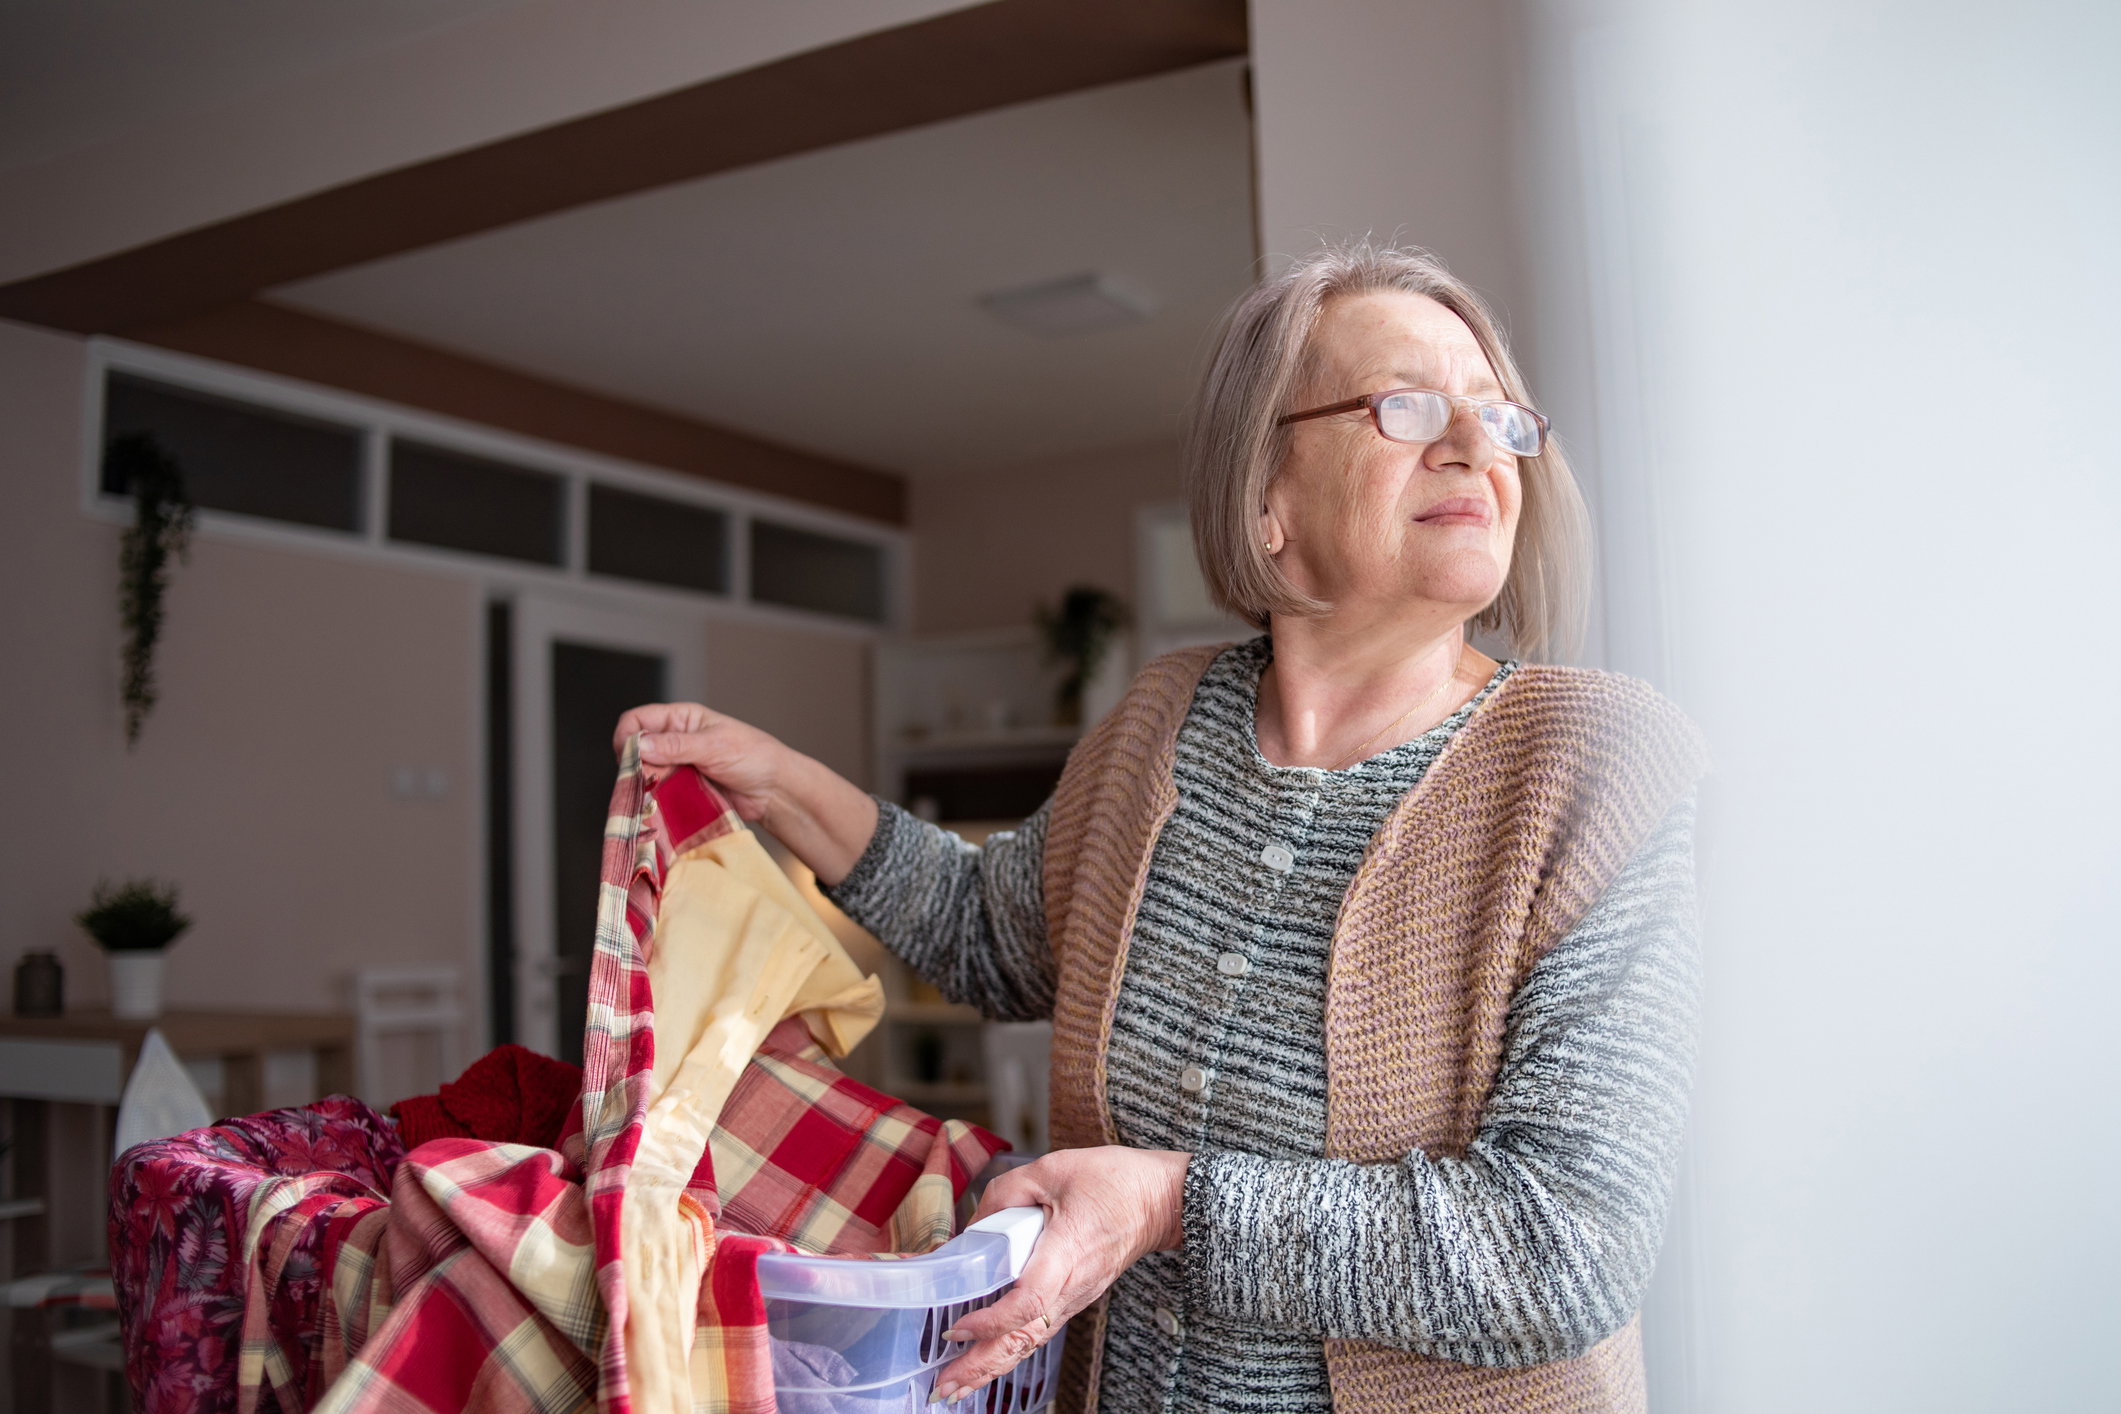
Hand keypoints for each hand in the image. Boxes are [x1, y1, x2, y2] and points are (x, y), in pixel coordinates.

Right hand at [610, 702, 786, 821]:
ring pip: (645, 775)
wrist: (775, 791)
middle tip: (645, 782)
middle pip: (636, 750)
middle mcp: (676, 741)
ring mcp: (678, 767)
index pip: (639, 720)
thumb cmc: (754, 757)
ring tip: (655, 797)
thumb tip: (639, 746)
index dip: (627, 736)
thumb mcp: (714, 746)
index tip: (628, 758)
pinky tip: (661, 807)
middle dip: (635, 766)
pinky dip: (655, 801)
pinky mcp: (682, 790)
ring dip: (645, 786)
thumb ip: (676, 746)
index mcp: (682, 719)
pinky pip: (658, 794)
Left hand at [931, 1146, 1189, 1404]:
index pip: (1028, 1302)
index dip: (991, 1321)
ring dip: (991, 1367)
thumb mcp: (1051, 1169)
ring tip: (953, 1388)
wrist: (1159, 1201)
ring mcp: (1075, 1298)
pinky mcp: (1073, 1298)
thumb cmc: (1113, 1181)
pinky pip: (1038, 1332)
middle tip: (943, 1388)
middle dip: (982, 1367)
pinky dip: (1009, 1351)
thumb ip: (1004, 1196)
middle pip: (1024, 1338)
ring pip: (1030, 1342)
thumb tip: (971, 1229)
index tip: (957, 1328)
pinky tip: (985, 1363)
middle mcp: (1071, 1286)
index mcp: (1066, 1252)